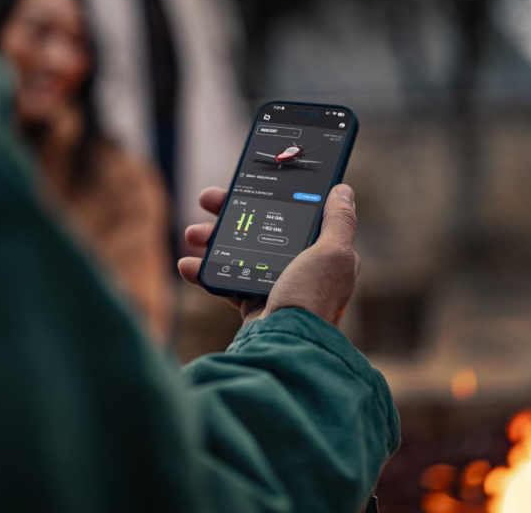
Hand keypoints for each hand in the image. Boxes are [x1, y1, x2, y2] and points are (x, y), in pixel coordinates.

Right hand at [178, 184, 360, 326]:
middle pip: (261, 228)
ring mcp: (276, 284)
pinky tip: (187, 266)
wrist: (285, 345)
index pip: (295, 214)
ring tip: (192, 235)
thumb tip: (343, 190)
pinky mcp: (253, 302)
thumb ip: (339, 221)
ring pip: (239, 251)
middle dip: (230, 214)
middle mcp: (301, 267)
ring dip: (212, 239)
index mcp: (324, 253)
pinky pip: (226, 280)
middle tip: (207, 200)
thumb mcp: (333, 253)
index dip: (270, 198)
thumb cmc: (312, 298)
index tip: (246, 184)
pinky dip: (204, 272)